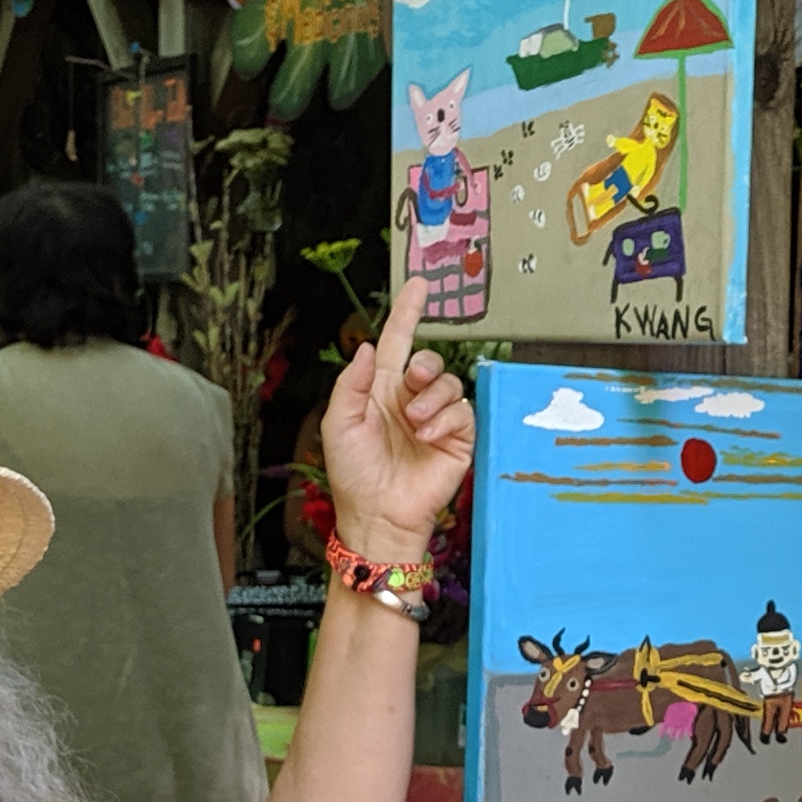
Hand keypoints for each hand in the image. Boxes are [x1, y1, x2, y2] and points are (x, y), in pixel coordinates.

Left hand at [322, 277, 474, 562]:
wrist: (378, 515)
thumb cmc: (354, 475)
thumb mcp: (338, 423)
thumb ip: (352, 383)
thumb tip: (369, 346)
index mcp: (381, 391)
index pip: (397, 342)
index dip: (408, 313)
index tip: (419, 286)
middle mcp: (411, 399)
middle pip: (429, 360)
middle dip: (423, 364)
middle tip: (410, 381)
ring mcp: (436, 419)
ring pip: (449, 382)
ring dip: (431, 396)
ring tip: (415, 422)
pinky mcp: (457, 438)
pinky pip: (462, 410)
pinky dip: (445, 418)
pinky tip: (427, 436)